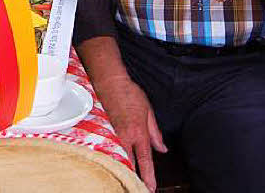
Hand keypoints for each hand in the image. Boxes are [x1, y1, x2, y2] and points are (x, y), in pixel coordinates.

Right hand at [96, 75, 166, 189]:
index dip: (148, 176)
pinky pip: (109, 150)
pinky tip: (115, 164)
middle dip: (134, 178)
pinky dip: (113, 158)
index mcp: (139, 132)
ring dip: (123, 169)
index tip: (150, 188)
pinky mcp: (102, 131)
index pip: (145, 160)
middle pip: (129, 164)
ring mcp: (111, 135)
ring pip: (117, 159)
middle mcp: (125, 137)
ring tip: (127, 181)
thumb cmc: (129, 93)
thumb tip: (162, 148)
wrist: (109, 81)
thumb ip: (155, 133)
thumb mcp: (148, 111)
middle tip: (139, 188)